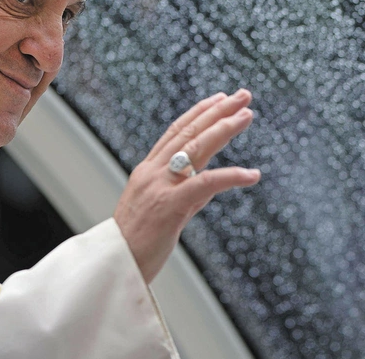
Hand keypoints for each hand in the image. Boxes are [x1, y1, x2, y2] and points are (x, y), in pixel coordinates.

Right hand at [113, 89, 260, 282]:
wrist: (113, 268)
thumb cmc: (136, 244)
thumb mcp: (159, 210)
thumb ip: (183, 193)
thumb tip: (209, 183)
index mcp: (147, 171)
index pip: (175, 132)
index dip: (199, 112)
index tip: (220, 98)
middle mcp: (152, 173)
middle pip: (189, 132)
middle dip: (218, 111)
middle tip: (244, 96)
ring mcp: (159, 187)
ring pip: (196, 148)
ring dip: (224, 129)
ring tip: (247, 115)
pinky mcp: (169, 207)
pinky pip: (205, 183)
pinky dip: (231, 176)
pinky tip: (252, 174)